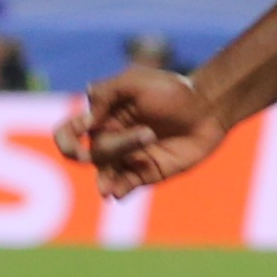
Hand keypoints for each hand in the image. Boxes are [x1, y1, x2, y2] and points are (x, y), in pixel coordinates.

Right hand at [56, 66, 226, 199]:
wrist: (208, 109)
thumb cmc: (174, 91)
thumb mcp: (137, 82)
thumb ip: (108, 93)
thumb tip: (86, 116)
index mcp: (103, 116)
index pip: (69, 131)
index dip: (67, 137)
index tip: (84, 129)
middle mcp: (111, 139)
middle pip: (96, 153)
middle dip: (118, 145)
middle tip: (149, 133)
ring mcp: (128, 159)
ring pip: (107, 174)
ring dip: (108, 178)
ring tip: (109, 187)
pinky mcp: (145, 174)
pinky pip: (125, 187)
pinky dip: (118, 191)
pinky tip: (117, 194)